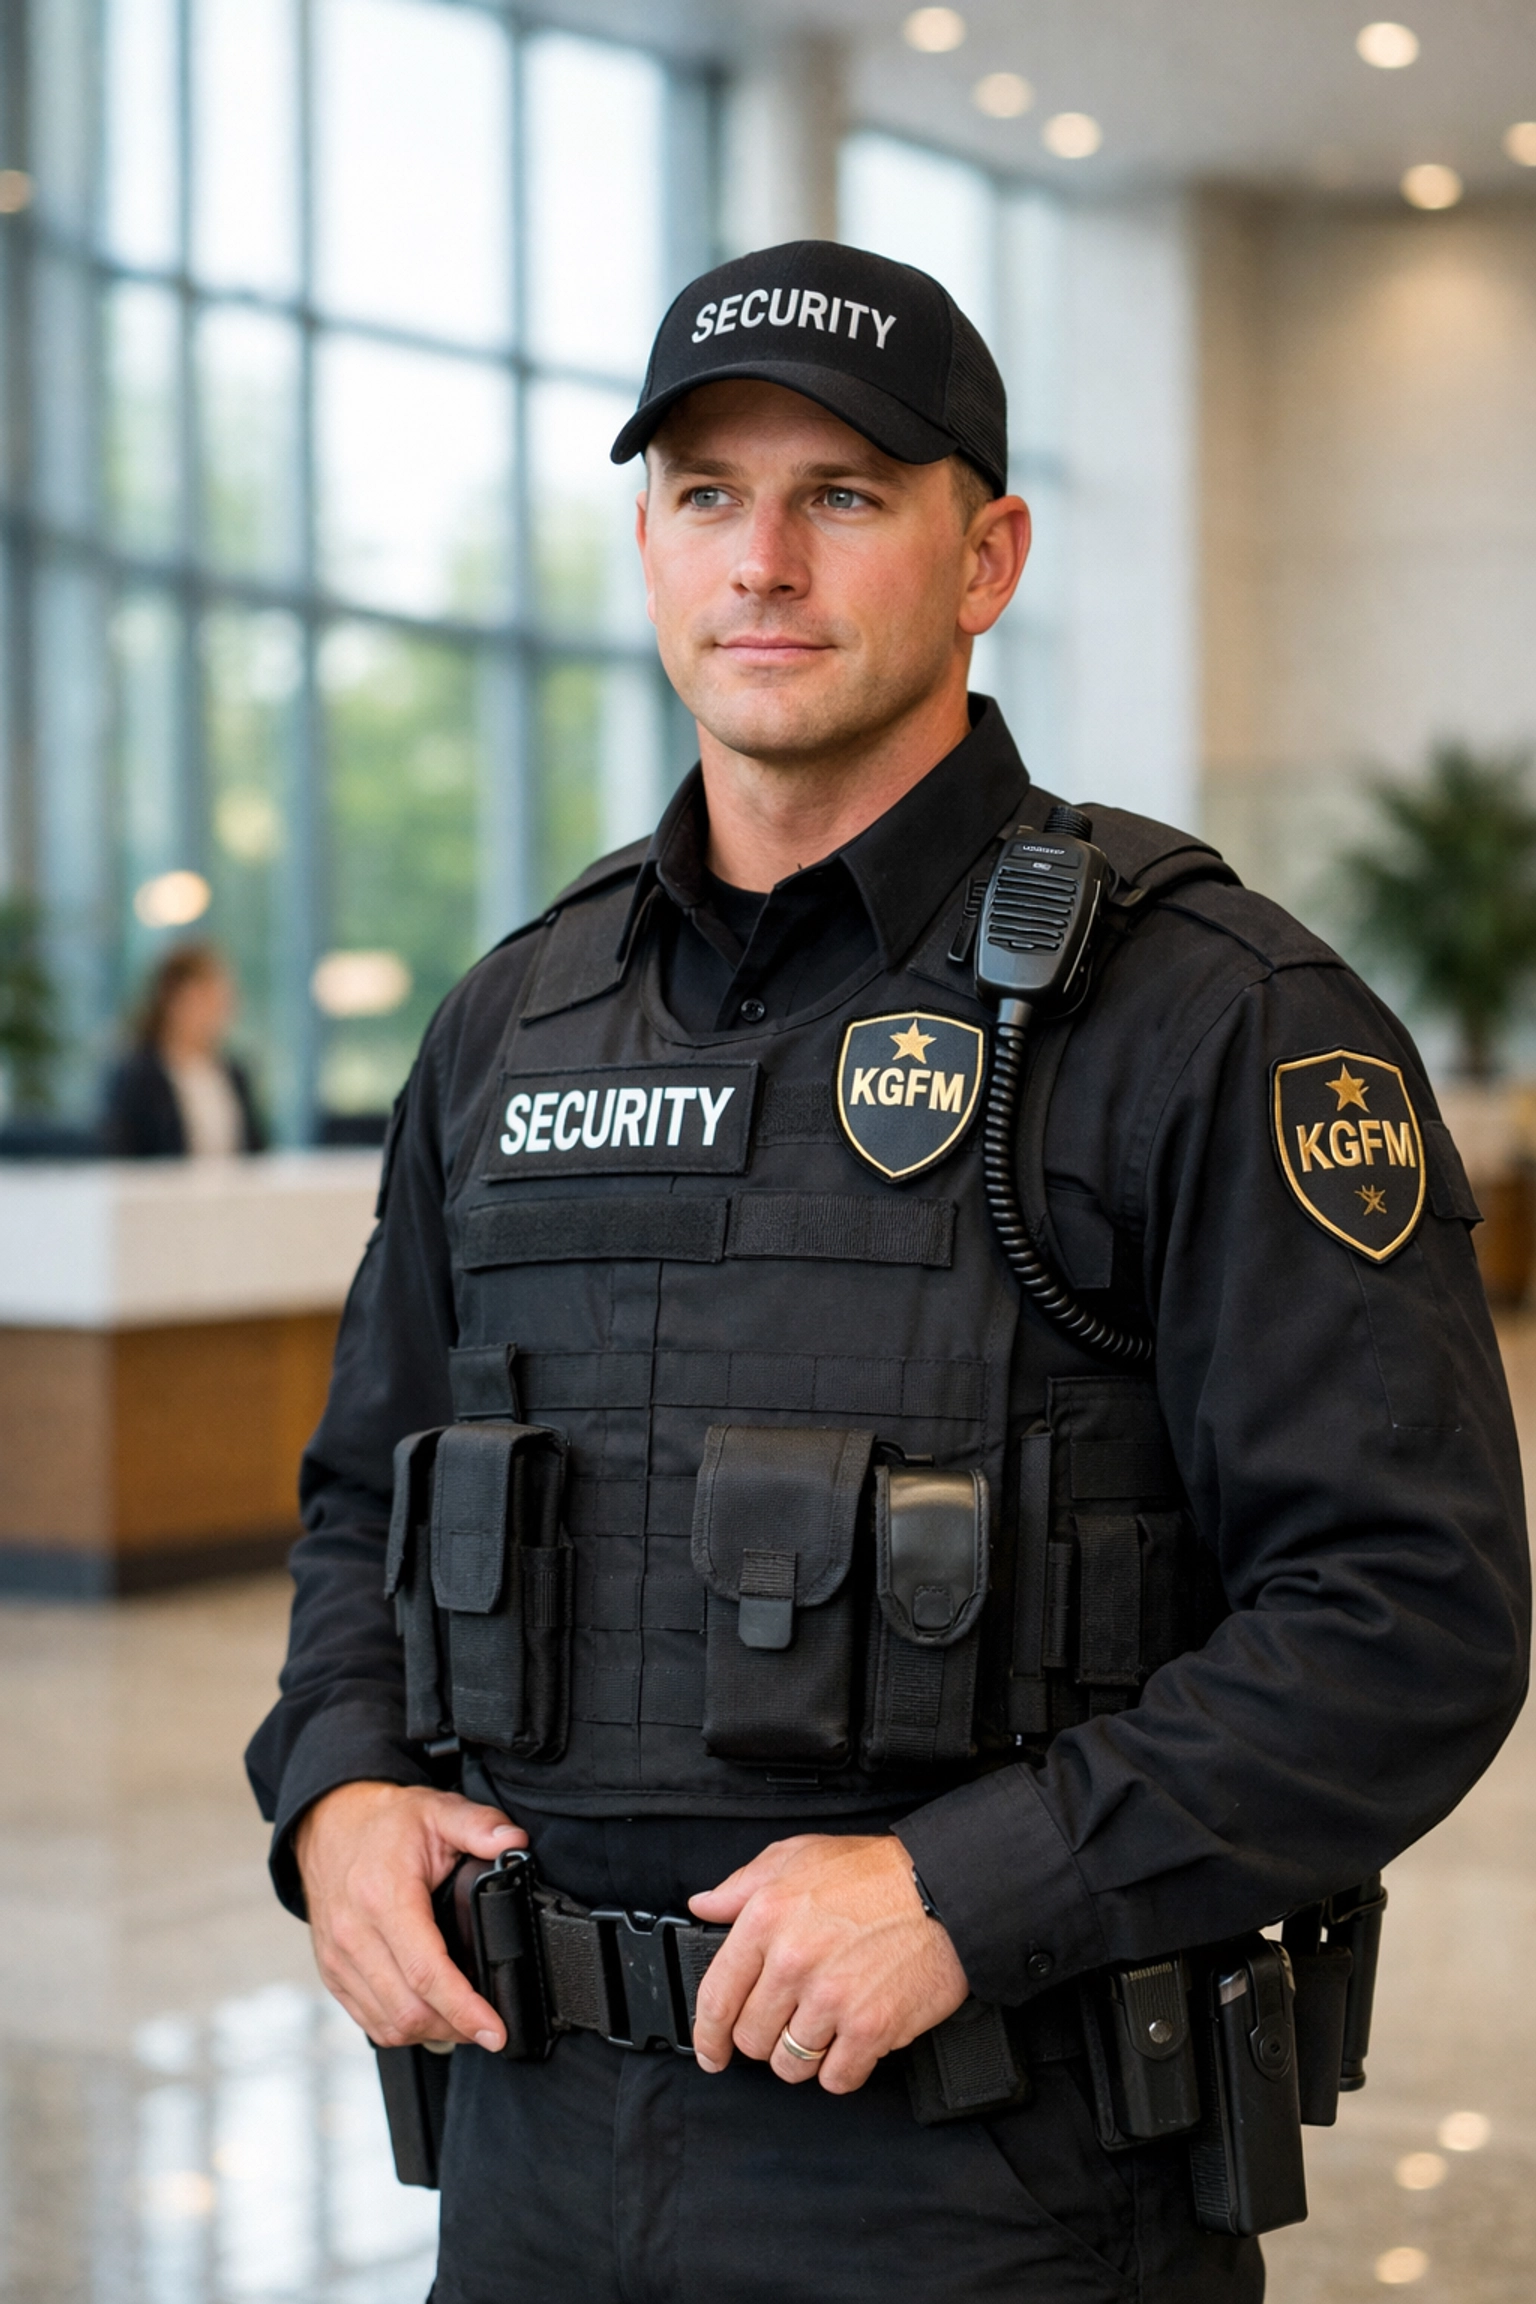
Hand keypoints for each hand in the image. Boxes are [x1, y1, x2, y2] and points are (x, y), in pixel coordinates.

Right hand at [294, 1780, 525, 2050]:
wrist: (330, 1823)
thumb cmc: (386, 1823)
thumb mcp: (438, 1810)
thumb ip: (479, 1825)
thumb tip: (514, 1841)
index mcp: (383, 1897)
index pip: (426, 1972)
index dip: (464, 2009)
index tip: (495, 2030)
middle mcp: (354, 1934)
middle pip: (408, 2009)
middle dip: (456, 2028)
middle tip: (491, 2028)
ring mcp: (338, 1958)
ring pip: (388, 2023)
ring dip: (431, 2033)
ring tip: (465, 2024)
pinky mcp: (332, 1972)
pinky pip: (368, 2020)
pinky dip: (403, 2029)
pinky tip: (430, 2017)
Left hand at [686, 1834, 968, 2093]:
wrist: (945, 1889)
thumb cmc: (875, 1872)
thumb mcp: (799, 1855)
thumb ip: (743, 1883)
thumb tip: (705, 1906)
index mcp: (766, 1918)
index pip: (716, 1996)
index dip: (708, 2035)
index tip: (711, 2051)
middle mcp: (793, 1961)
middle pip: (752, 2038)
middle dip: (763, 2038)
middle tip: (787, 2021)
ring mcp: (831, 1998)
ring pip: (790, 2064)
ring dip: (802, 2056)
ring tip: (822, 2028)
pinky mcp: (870, 2028)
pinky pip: (836, 2078)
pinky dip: (841, 2069)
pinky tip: (850, 2042)